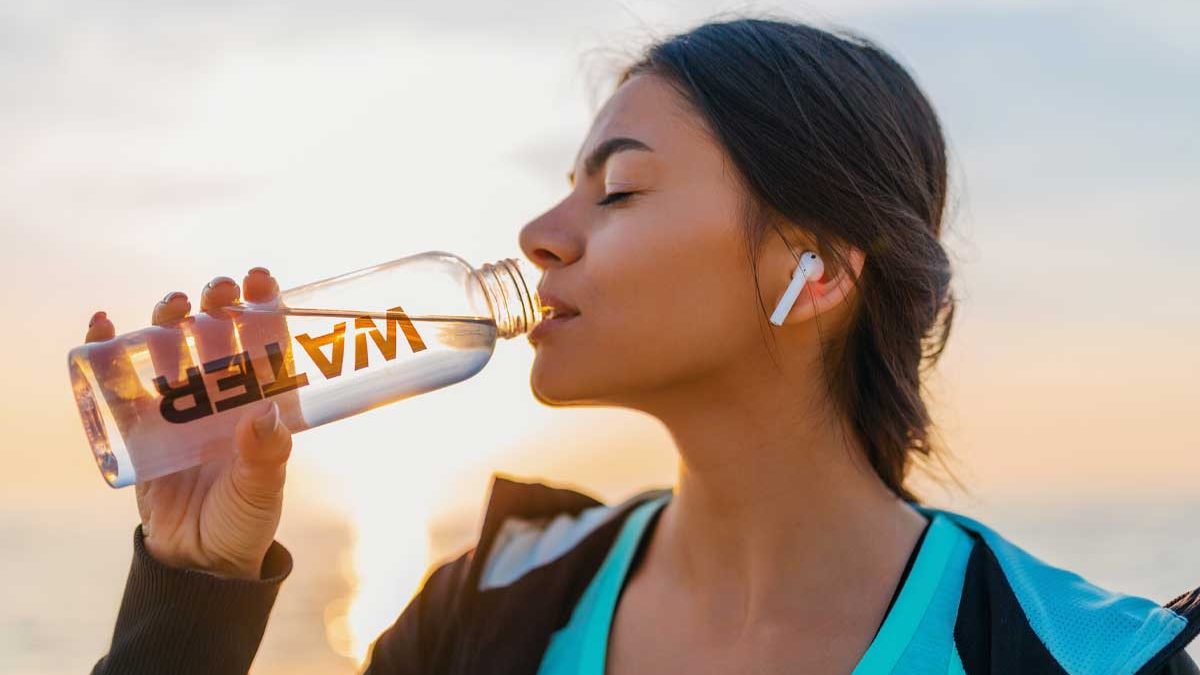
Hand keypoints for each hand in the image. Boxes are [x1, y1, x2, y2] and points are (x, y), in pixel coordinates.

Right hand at [85, 268, 293, 579]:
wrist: (198, 561)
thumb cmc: (244, 519)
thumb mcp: (262, 489)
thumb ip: (266, 457)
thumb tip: (264, 417)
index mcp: (259, 401)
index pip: (263, 342)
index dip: (262, 305)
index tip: (259, 278)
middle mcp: (220, 394)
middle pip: (215, 335)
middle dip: (216, 305)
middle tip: (218, 292)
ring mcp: (177, 406)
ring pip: (170, 348)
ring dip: (168, 319)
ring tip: (174, 305)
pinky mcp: (137, 426)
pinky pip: (118, 384)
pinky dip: (105, 351)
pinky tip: (103, 325)